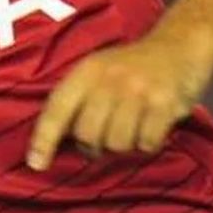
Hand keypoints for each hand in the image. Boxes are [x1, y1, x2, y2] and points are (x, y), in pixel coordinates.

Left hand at [26, 32, 211, 170]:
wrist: (176, 48)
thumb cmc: (128, 67)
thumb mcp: (95, 71)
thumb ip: (76, 100)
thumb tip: (57, 140)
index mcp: (85, 72)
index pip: (57, 110)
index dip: (44, 139)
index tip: (36, 164)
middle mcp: (108, 80)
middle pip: (87, 134)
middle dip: (92, 146)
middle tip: (102, 140)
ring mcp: (137, 91)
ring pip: (117, 143)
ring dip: (123, 145)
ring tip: (129, 128)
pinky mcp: (164, 104)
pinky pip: (146, 143)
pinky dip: (147, 144)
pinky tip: (149, 127)